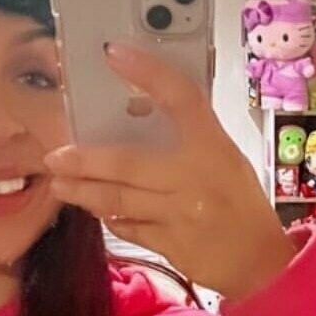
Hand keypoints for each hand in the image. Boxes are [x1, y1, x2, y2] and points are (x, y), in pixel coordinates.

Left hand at [44, 43, 295, 302]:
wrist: (260, 262)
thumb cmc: (240, 204)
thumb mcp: (225, 159)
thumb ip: (188, 138)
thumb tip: (136, 111)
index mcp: (214, 147)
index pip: (181, 97)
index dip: (148, 72)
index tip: (114, 54)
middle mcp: (195, 178)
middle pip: (128, 163)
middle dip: (85, 160)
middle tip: (55, 156)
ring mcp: (180, 215)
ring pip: (119, 200)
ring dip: (84, 192)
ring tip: (59, 185)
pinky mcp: (170, 245)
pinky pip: (129, 228)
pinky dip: (109, 216)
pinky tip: (93, 208)